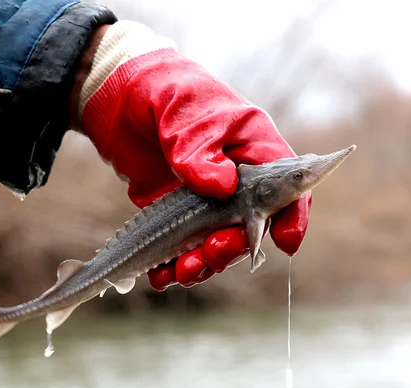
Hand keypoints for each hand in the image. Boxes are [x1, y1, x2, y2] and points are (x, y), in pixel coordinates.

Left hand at [74, 21, 311, 289]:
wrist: (117, 95)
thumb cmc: (164, 89)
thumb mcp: (183, 112)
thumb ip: (200, 148)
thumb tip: (222, 188)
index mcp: (251, 148)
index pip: (287, 187)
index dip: (293, 217)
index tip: (284, 243)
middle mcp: (234, 180)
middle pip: (250, 227)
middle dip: (234, 247)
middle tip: (211, 252)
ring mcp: (203, 199)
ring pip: (216, 243)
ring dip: (204, 264)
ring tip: (181, 272)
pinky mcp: (173, 212)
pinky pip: (182, 246)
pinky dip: (172, 265)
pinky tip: (160, 275)